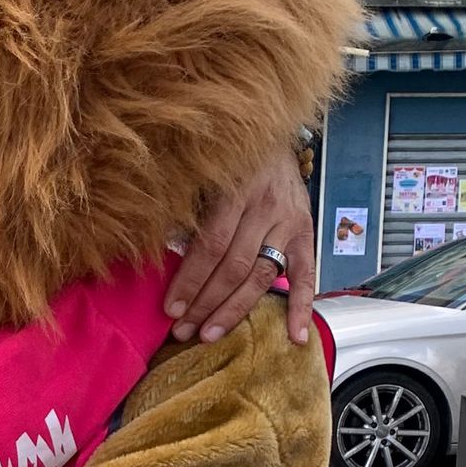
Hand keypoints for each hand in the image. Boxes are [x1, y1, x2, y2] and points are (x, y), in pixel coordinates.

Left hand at [164, 147, 317, 345]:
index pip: (211, 246)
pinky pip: (306, 274)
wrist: (271, 129)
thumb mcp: (205, 172)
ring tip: (210, 334)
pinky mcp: (306, 230)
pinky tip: (295, 337)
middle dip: (206, 303)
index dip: (190, 281)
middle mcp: (265, 208)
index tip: (171, 310)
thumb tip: (159, 252)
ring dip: (235, 310)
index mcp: (235, 191)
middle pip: (234, 267)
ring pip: (261, 276)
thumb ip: (190, 208)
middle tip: (183, 331)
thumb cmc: (228, 156)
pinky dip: (302, 306)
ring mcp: (289, 221)